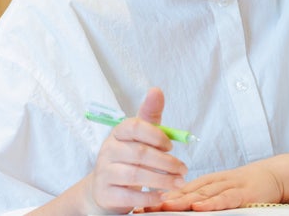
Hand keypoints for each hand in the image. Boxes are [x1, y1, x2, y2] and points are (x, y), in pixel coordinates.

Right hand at [86, 88, 187, 214]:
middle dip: (166, 163)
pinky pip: (128, 197)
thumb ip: (151, 115)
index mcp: (118, 132)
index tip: (171, 146)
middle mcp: (108, 150)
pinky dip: (148, 198)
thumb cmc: (129, 156)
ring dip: (162, 180)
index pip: (135, 126)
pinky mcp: (105, 194)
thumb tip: (156, 90)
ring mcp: (104, 172)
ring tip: (178, 183)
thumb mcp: (141, 135)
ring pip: (136, 175)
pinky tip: (162, 196)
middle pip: (140, 154)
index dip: (156, 135)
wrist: (105, 187)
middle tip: (183, 170)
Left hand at [144, 158, 283, 211]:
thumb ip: (199, 196)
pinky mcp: (242, 194)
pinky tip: (199, 207)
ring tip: (165, 206)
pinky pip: (225, 199)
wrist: (270, 176)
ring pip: (202, 194)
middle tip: (146, 206)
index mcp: (205, 182)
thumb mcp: (218, 190)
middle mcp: (213, 182)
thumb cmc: (242, 186)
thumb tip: (173, 205)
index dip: (160, 197)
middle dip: (165, 200)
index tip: (141, 205)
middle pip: (186, 191)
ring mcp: (227, 186)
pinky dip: (211, 203)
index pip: (179, 190)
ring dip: (183, 200)